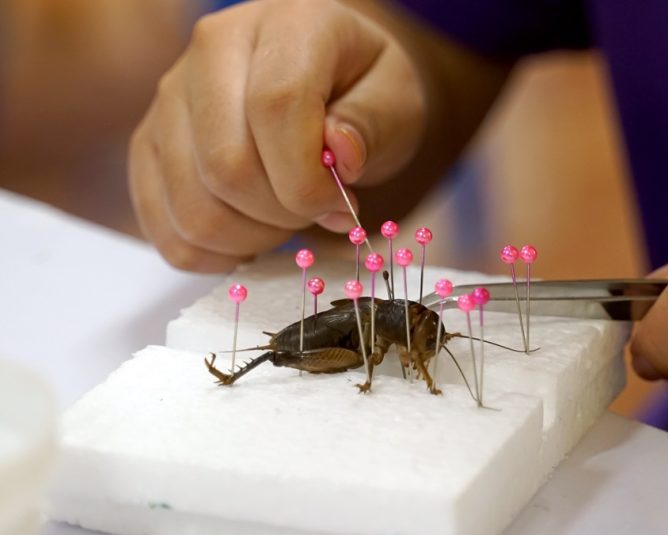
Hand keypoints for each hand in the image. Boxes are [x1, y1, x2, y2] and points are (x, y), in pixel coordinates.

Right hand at [129, 0, 424, 271]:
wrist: (324, 80)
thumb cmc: (362, 90)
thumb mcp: (394, 98)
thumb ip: (372, 124)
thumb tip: (339, 156)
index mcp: (285, 24)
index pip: (275, 107)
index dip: (308, 178)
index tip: (342, 205)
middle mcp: (210, 49)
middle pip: (226, 167)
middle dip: (283, 215)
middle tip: (316, 212)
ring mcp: (169, 98)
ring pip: (193, 207)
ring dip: (251, 238)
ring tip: (285, 219)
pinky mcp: (148, 143)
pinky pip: (164, 227)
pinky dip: (212, 253)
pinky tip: (249, 234)